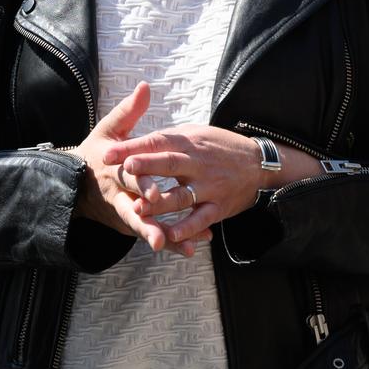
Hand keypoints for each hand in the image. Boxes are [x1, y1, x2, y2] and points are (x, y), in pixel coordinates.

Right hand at [71, 82, 173, 251]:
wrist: (75, 183)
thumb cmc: (96, 153)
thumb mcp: (108, 130)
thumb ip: (128, 112)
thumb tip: (144, 87)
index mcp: (114, 172)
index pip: (128, 179)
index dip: (141, 186)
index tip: (155, 193)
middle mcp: (118, 197)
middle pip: (133, 213)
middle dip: (147, 224)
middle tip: (161, 237)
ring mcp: (125, 214)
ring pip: (145, 228)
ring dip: (165, 238)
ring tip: (185, 247)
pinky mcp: (132, 224)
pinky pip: (154, 233)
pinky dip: (173, 242)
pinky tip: (192, 248)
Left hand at [103, 124, 315, 256]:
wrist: (259, 164)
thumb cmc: (220, 148)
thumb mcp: (196, 133)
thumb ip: (168, 139)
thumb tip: (135, 142)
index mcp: (190, 142)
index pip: (158, 142)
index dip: (133, 147)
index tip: (109, 153)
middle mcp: (199, 163)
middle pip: (170, 164)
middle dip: (147, 167)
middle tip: (124, 169)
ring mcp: (210, 186)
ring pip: (182, 195)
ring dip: (160, 204)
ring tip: (138, 209)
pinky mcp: (219, 207)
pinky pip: (201, 219)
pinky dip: (187, 228)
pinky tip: (170, 235)